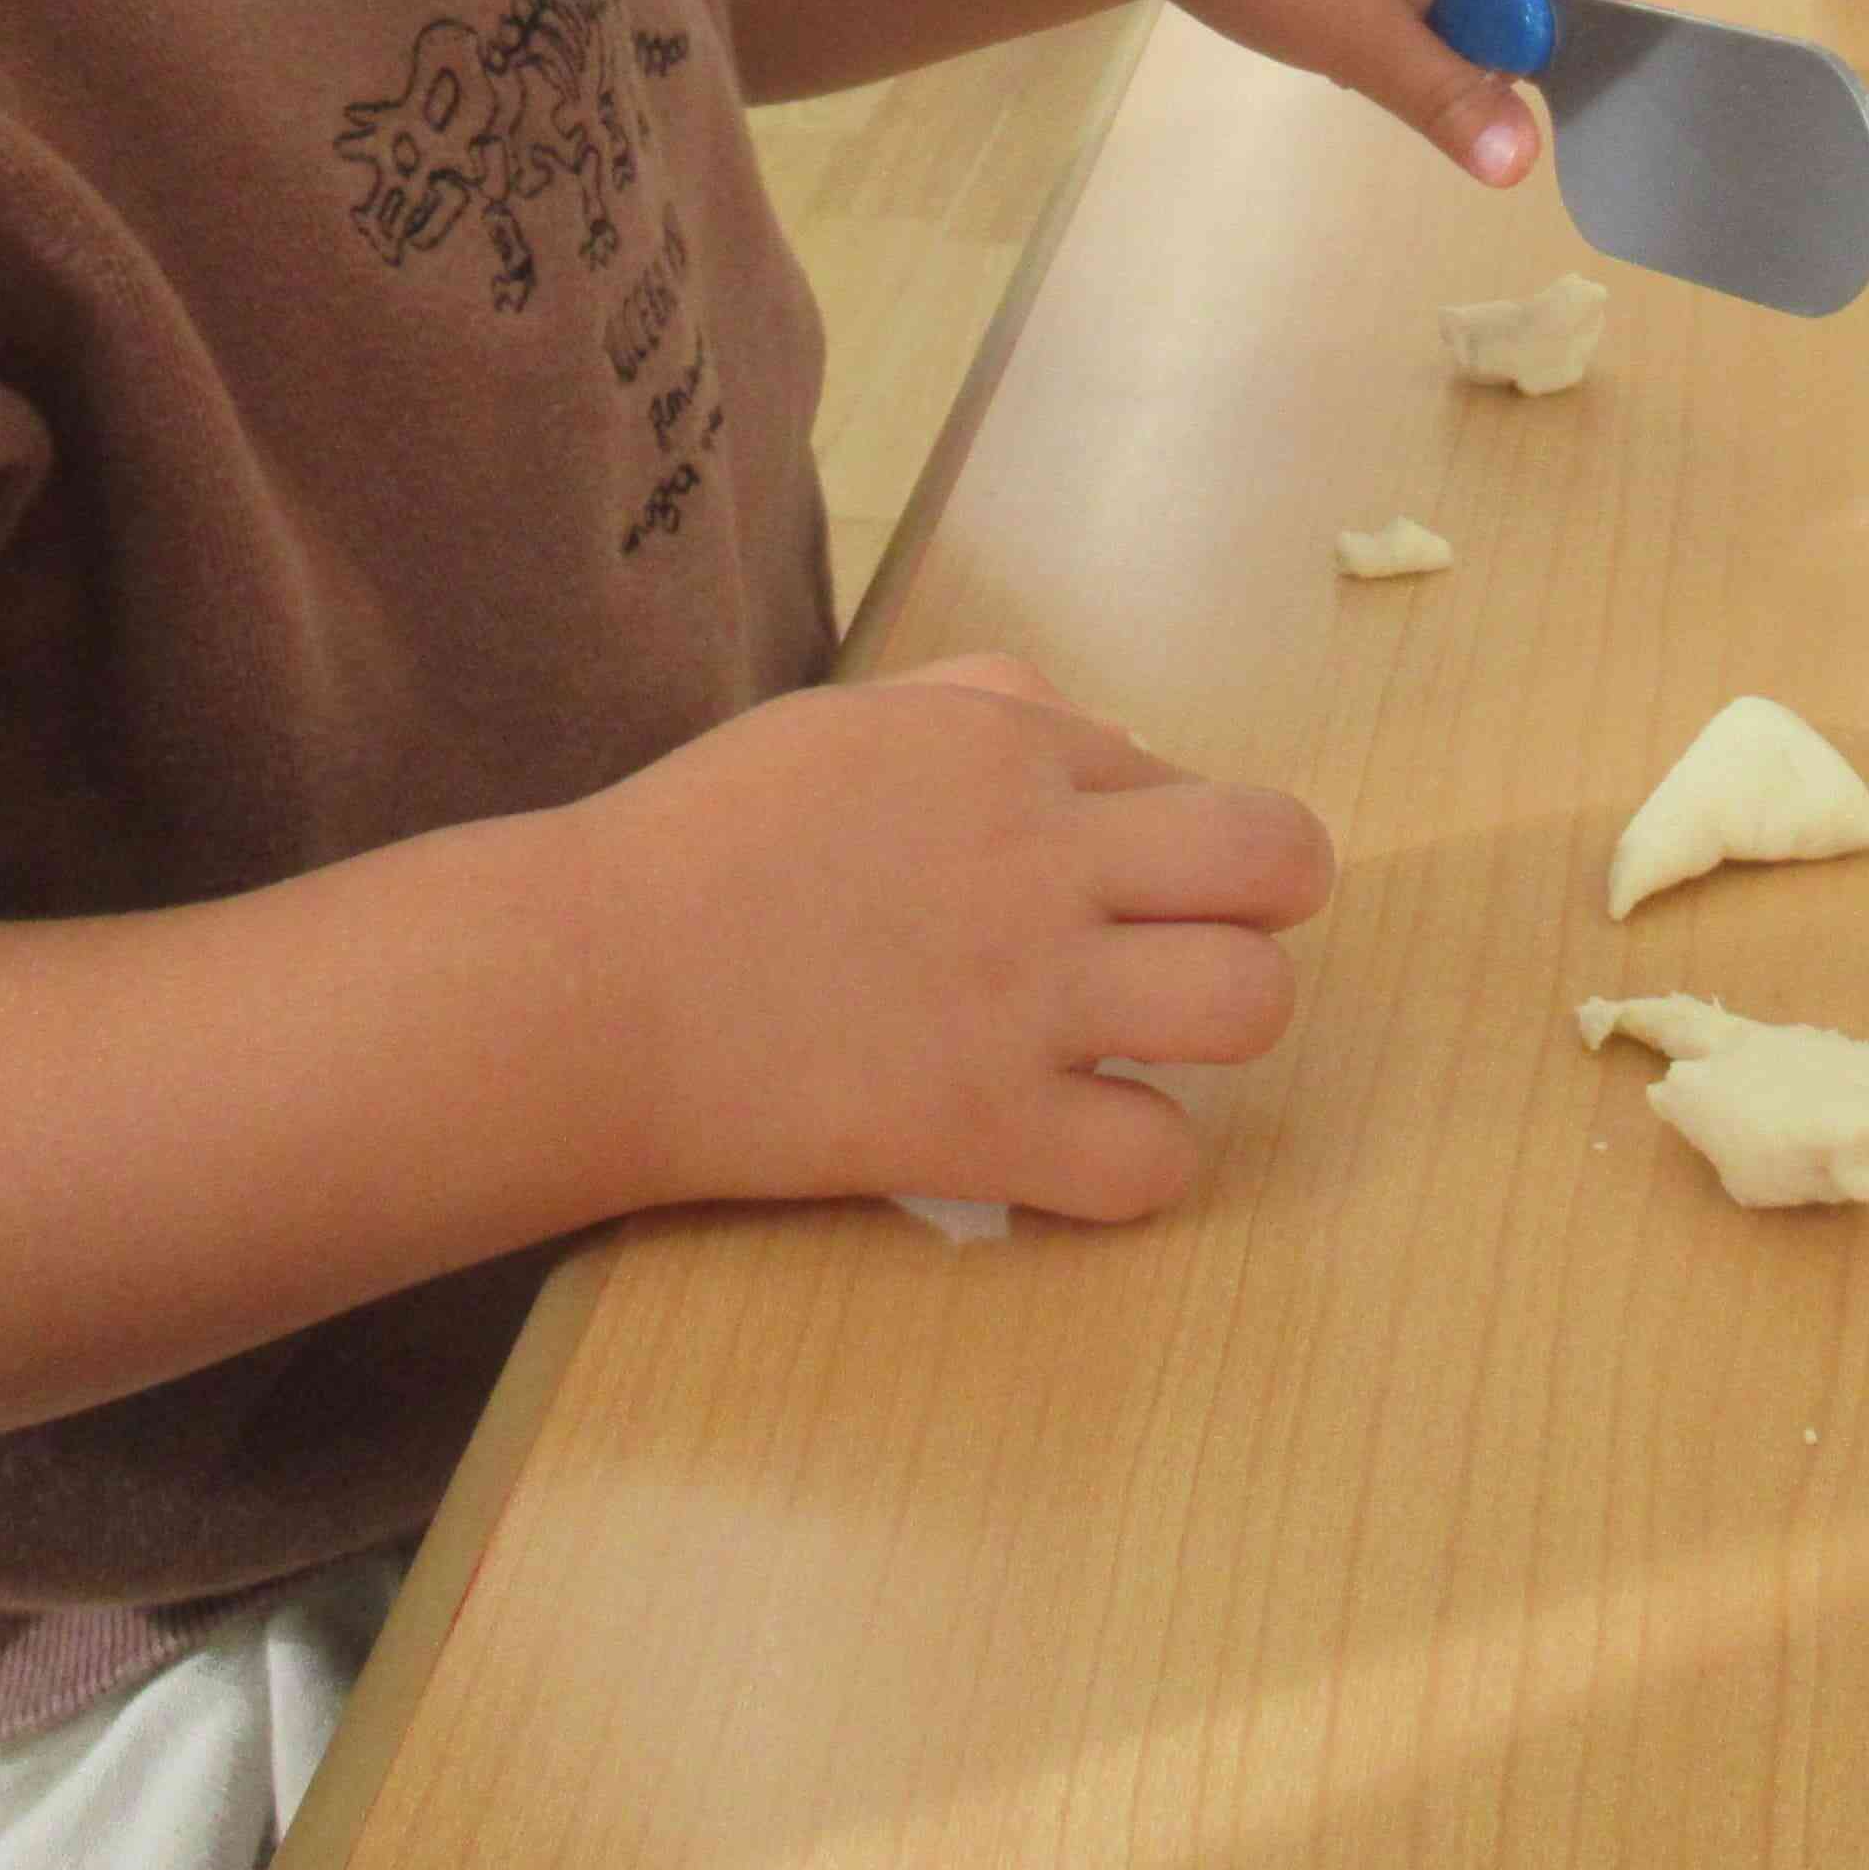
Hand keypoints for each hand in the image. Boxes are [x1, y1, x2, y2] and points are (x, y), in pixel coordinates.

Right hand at [570, 658, 1336, 1224]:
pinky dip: (1135, 1162)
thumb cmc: (707, 847)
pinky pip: (1155, 1162)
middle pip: (1277, 861)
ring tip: (1147, 1041)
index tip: (1102, 878)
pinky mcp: (986, 1128)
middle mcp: (1042, 863)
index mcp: (1009, 752)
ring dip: (1218, 1026)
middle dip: (1267, 901)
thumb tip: (1109, 737)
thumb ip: (986, 707)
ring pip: (1250, 1003)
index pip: (1188, 778)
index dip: (1164, 835)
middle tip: (1193, 942)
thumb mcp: (851, 721)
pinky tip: (1076, 1140)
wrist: (592, 986)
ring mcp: (1025, 1000)